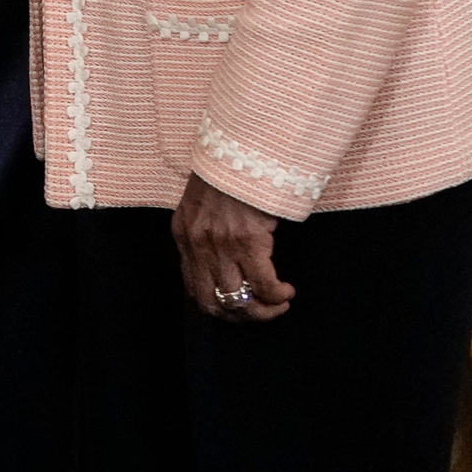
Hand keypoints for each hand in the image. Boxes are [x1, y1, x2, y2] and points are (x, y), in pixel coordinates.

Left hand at [173, 173, 292, 321]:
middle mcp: (199, 245)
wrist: (241, 154)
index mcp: (184, 237)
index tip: (238, 308)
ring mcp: (222, 245)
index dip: (218, 307)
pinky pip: (264, 285)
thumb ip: (204, 237)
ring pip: (239, 301)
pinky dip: (277, 295)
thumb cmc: (226, 179)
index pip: (193, 289)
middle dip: (240, 317)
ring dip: (263, 311)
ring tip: (278, 302)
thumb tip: (220, 268)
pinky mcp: (248, 241)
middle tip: (260, 312)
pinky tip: (286, 290)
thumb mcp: (201, 209)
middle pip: (214, 303)